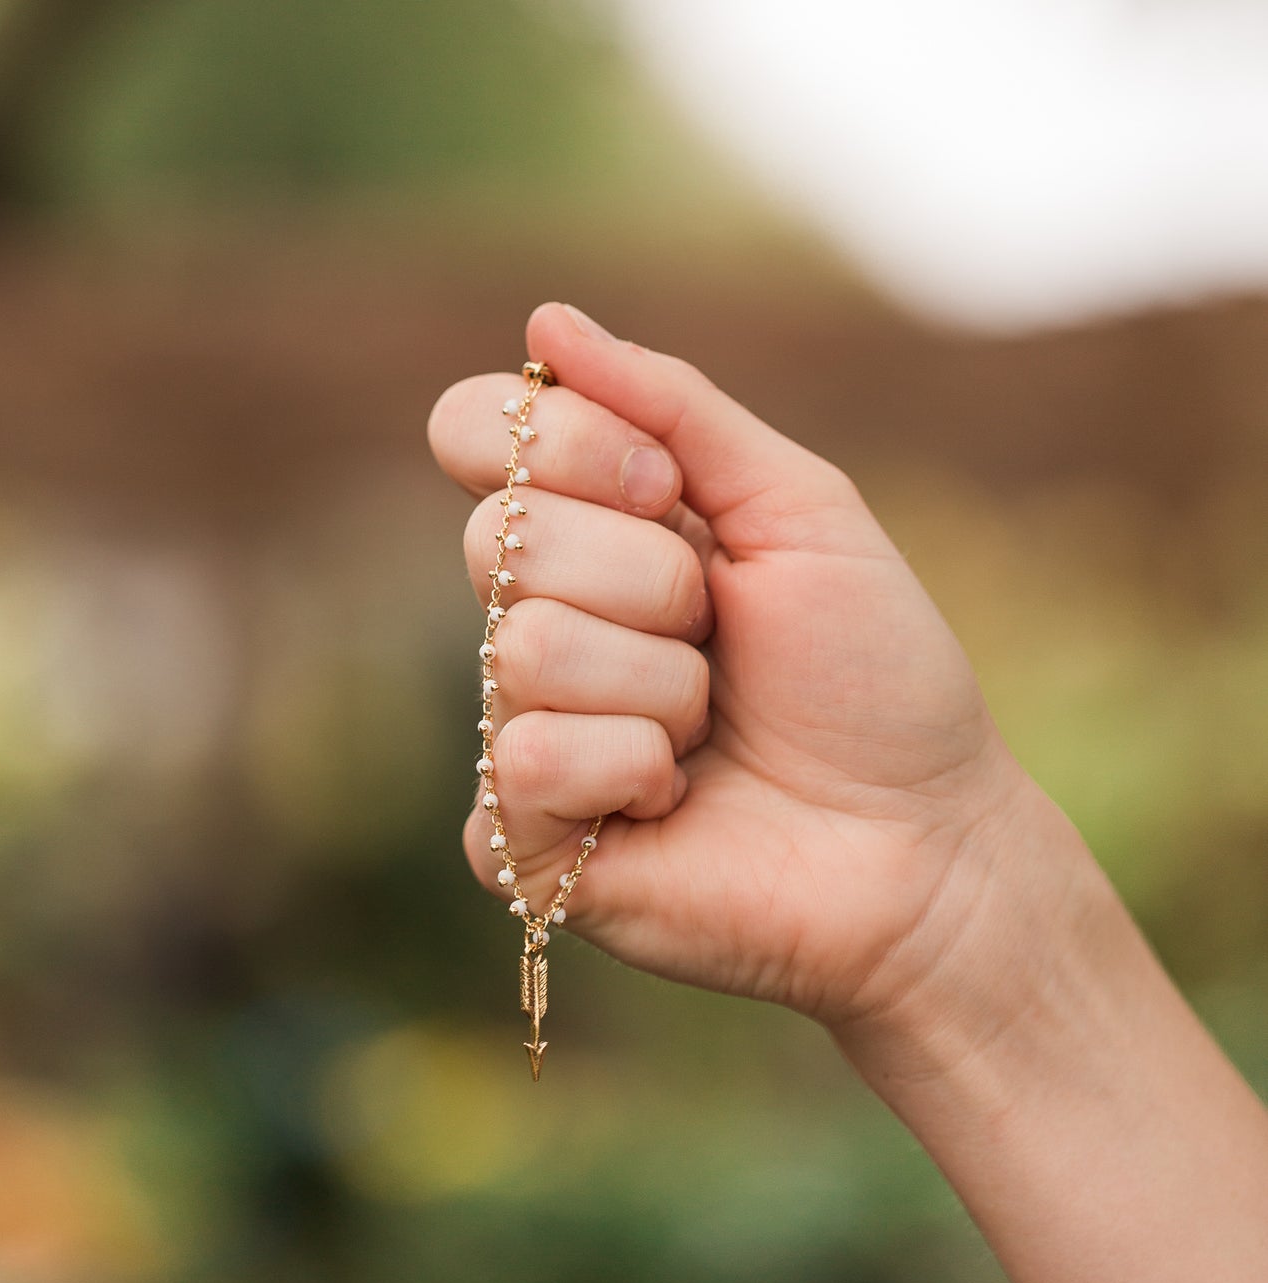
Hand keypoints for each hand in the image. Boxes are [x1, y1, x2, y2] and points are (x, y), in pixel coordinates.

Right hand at [429, 303, 1025, 1027]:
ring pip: (524, 647)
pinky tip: (676, 800)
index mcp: (592, 535)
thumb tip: (546, 323)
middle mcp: (539, 620)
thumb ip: (676, 409)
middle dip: (652, 579)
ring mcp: (523, 728)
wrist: (923, 841)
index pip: (477, 433)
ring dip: (660, 684)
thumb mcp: (797, 509)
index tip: (671, 493)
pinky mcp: (521, 840)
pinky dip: (632, 768)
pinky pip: (526, 761)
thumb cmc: (874, 679)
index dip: (566, 446)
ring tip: (711, 729)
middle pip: (504, 535)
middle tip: (722, 634)